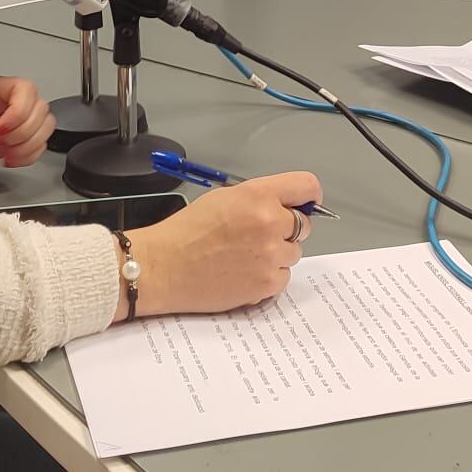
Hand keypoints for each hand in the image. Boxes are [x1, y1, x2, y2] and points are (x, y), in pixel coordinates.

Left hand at [0, 76, 54, 166]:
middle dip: (25, 133)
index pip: (25, 90)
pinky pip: (38, 145)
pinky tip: (10, 160)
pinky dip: (29, 155)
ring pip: (44, 127)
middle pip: (40, 110)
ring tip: (6, 156)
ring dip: (30, 145)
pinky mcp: (17, 138)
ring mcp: (17, 120)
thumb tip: (1, 140)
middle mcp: (11, 101)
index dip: (20, 111)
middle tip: (0, 145)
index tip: (0, 132)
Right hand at [122, 172, 323, 320]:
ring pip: (294, 253)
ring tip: (243, 256)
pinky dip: (268, 277)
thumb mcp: (224, 197)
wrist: (162, 268)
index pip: (307, 187)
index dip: (308, 197)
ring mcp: (271, 255)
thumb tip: (286, 204)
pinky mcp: (267, 283)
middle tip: (259, 235)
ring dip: (276, 254)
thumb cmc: (185, 233)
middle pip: (304, 224)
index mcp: (258, 195)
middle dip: (287, 228)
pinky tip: (242, 272)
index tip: (305, 204)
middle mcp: (270, 222)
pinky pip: (284, 277)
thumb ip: (259, 198)